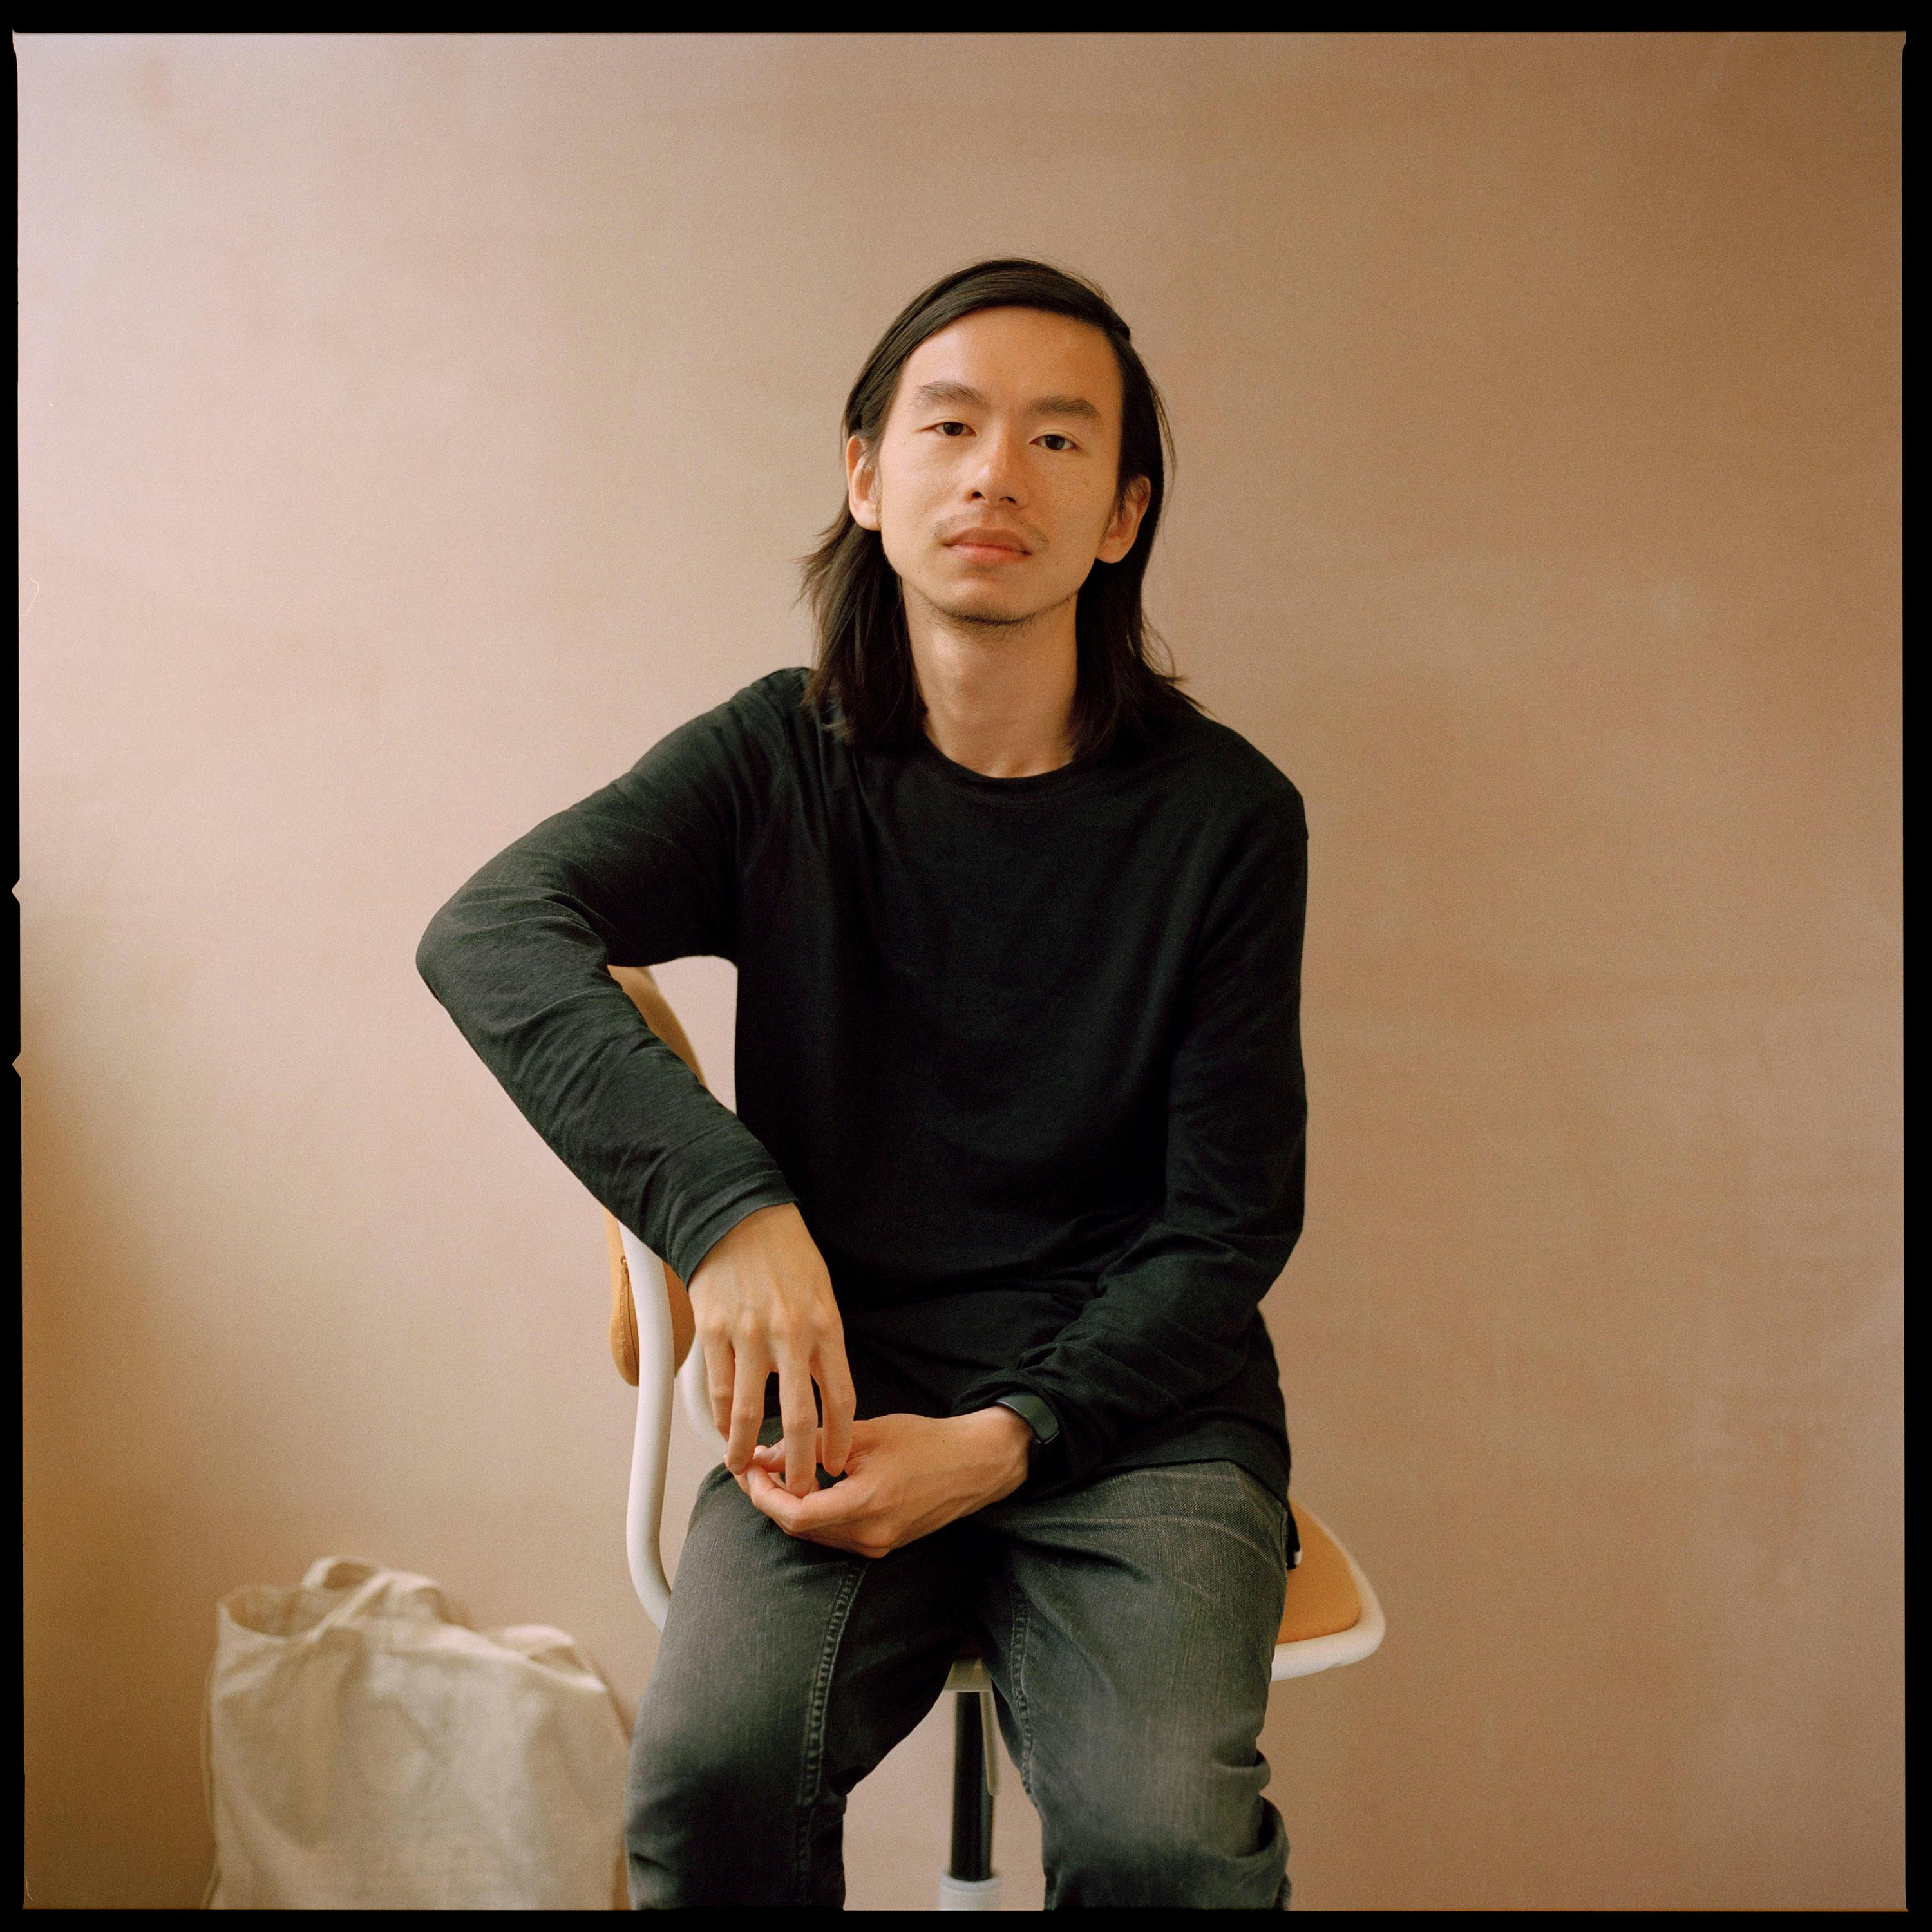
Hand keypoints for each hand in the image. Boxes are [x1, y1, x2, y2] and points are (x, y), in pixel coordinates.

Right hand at [686, 1203, 855, 1498]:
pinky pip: (716, 1388)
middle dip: (799, 1466)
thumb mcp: (820, 1293)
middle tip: (800, 1491)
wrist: (737, 1214)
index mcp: (825, 1325)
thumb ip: (821, 1341)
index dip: (840, 1440)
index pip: (841, 1398)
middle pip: (798, 1419)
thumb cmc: (784, 1253)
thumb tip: (820, 1390)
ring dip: (745, 1450)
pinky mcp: (714, 1331)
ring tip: (746, 1470)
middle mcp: (791, 1335)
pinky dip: (718, 1418)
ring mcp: (749, 1334)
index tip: (836, 1464)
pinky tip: (723, 1430)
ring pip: (746, 1413)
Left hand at [735, 1409, 1034, 1558]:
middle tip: (753, 1469)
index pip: (796, 1515)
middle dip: (770, 1500)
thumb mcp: (868, 1433)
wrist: (974, 1465)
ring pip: (814, 1535)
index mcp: (866, 1504)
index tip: (750, 1469)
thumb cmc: (925, 1442)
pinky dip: (813, 1513)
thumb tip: (770, 1455)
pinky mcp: (883, 1544)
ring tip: (774, 1474)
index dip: (764, 1495)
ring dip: (789, 1507)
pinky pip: (834, 1535)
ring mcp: (877, 1545)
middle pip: (800, 1529)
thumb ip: (816, 1445)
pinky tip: (807, 1487)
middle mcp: (870, 1535)